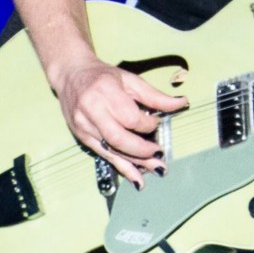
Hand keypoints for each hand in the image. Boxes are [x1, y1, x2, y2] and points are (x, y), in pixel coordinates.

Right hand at [54, 57, 186, 186]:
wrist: (71, 74)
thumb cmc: (103, 76)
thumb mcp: (130, 80)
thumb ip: (155, 96)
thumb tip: (182, 103)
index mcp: (106, 92)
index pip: (130, 117)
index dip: (148, 124)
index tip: (157, 123)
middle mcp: (92, 111)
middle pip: (119, 138)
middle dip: (142, 150)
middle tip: (160, 155)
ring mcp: (84, 126)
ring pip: (111, 150)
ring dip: (135, 164)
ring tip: (155, 170)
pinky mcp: (81, 137)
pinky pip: (104, 155)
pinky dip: (122, 167)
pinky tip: (136, 178)